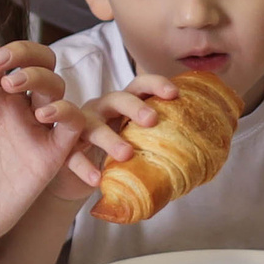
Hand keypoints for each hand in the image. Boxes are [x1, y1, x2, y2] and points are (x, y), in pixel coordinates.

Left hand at [0, 36, 91, 252]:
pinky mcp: (52, 151)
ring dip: (36, 76)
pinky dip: (65, 112)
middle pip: (37, 59)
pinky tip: (42, 116)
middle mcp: (16, 104)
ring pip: (55, 84)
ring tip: (11, 85)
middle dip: (20, 51)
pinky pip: (72, 123)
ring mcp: (36, 125)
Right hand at [30, 76, 181, 200]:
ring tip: (127, 155)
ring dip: (110, 138)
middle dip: (135, 106)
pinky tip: (97, 179)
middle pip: (118, 98)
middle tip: (152, 120)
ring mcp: (80, 126)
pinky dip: (85, 167)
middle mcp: (102, 108)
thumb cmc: (114, 153)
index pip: (140, 85)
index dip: (156, 84)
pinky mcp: (65, 148)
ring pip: (93, 125)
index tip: (175, 93)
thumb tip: (199, 161)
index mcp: (123, 103)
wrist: (77, 175)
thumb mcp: (136, 143)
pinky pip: (73, 155)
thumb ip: (157, 143)